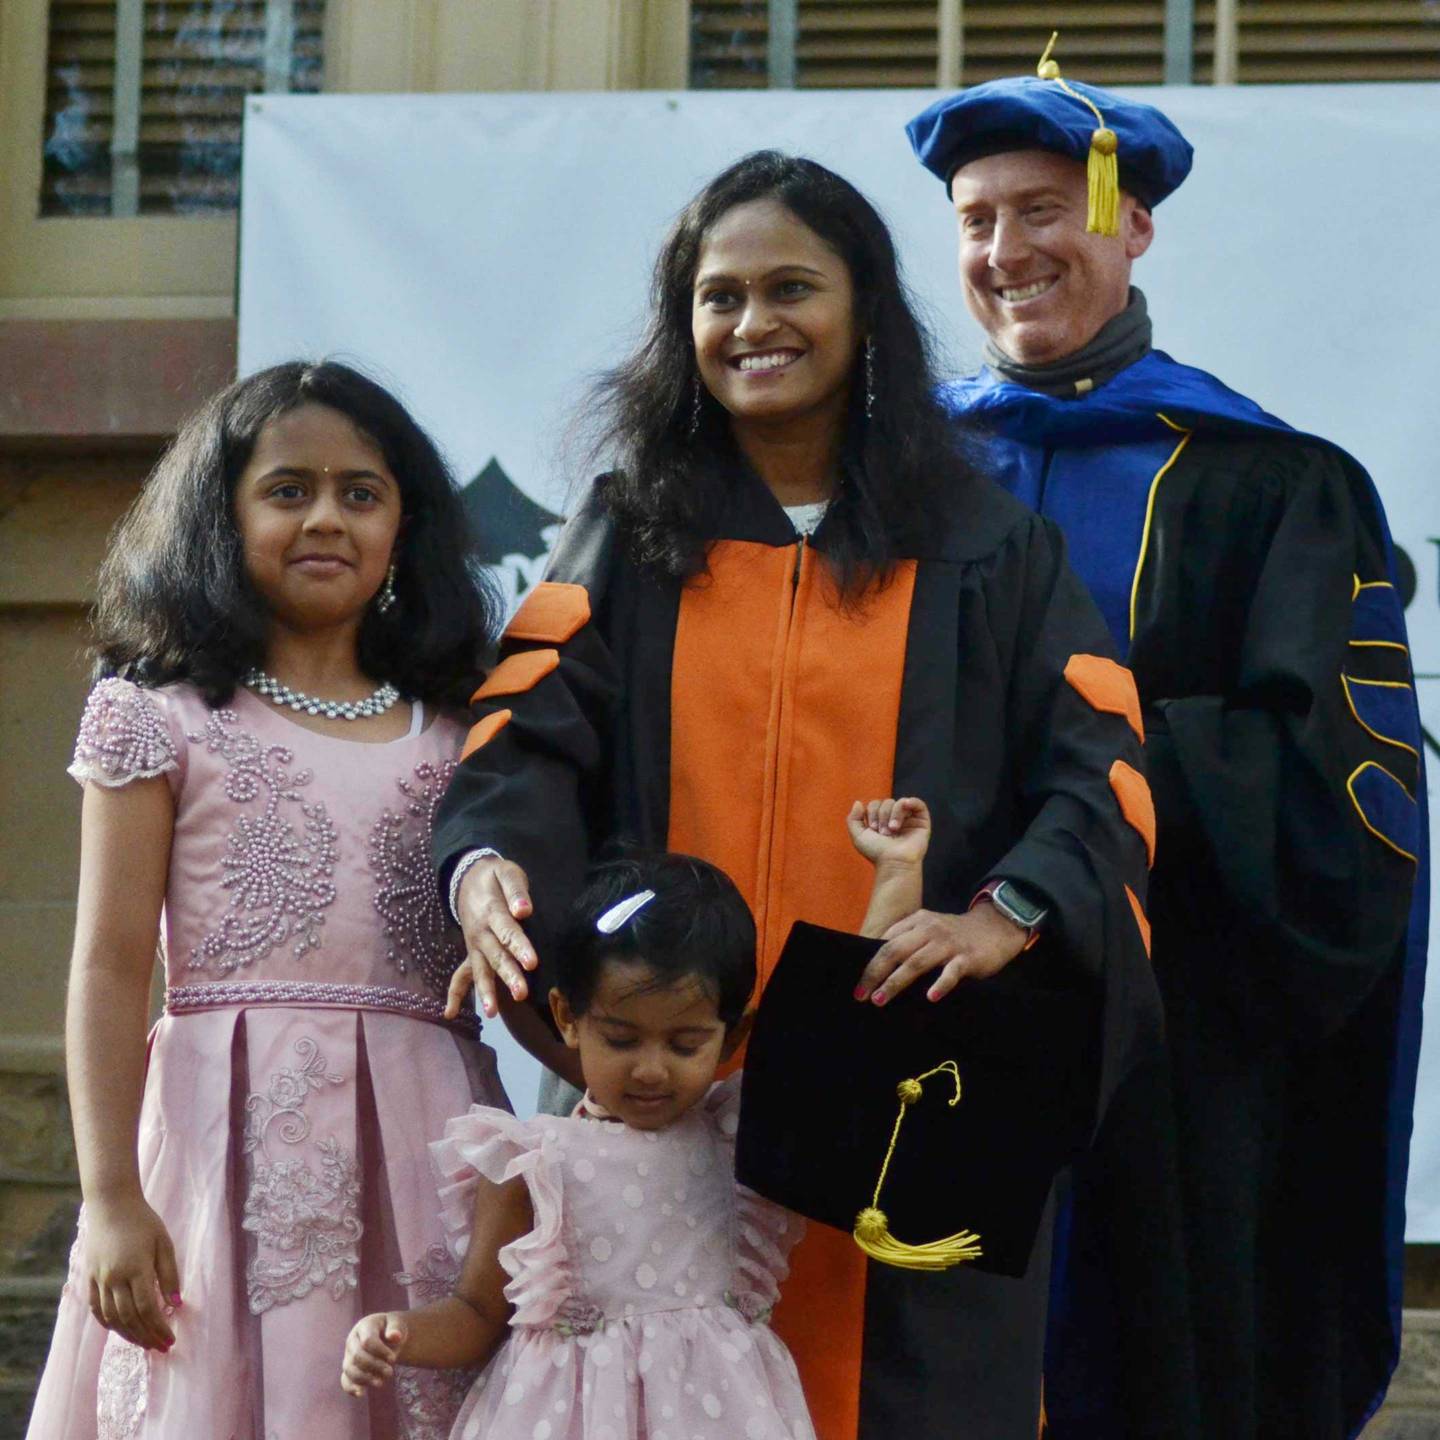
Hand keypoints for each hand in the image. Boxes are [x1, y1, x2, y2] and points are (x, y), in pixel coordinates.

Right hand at [84, 1195, 180, 1351]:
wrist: (111, 1206)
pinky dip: (109, 1323)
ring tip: (144, 1343)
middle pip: (129, 1318)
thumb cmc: (143, 1222)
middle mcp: (114, 1278)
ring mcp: (98, 1280)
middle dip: (146, 1336)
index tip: (170, 1340)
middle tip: (161, 1348)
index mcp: (136, 1269)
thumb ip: (169, 1274)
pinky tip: (120, 1330)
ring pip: (112, 1318)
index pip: (147, 1309)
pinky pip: (96, 1309)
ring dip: (128, 1335)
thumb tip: (177, 1304)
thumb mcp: (164, 1243)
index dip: (158, 1328)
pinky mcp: (88, 1278)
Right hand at [341, 1312, 409, 1395]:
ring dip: (365, 1379)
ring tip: (381, 1383)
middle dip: (374, 1366)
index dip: (380, 1351)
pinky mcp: (349, 1370)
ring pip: (350, 1370)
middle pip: (357, 1357)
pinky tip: (361, 1394)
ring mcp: (348, 1355)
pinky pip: (345, 1380)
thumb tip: (395, 1336)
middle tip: (390, 1372)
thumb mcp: (397, 1324)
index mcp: (364, 1326)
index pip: (367, 1341)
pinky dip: (351, 1388)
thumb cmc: (392, 1328)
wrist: (388, 1335)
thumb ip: (396, 1328)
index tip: (394, 1358)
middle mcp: (352, 1341)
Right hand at [446, 857, 536, 1018]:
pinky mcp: (472, 953)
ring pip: (480, 969)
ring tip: (492, 1012)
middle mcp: (480, 932)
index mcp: (491, 911)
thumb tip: (524, 910)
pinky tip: (449, 1014)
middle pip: (496, 955)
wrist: (466, 877)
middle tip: (521, 993)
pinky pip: (460, 975)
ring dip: (486, 991)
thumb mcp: (506, 872)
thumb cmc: (493, 876)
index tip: (532, 963)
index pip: (507, 931)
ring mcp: (474, 945)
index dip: (519, 947)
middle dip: (508, 975)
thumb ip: (516, 890)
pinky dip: (454, 995)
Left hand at [847, 797, 930, 867]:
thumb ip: (853, 818)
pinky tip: (906, 805)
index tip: (873, 829)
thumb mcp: (858, 836)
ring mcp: (909, 820)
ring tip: (893, 829)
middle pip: (887, 802)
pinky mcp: (922, 822)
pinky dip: (912, 801)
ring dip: (894, 814)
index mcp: (881, 821)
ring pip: (900, 802)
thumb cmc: (877, 852)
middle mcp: (895, 819)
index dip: (872, 812)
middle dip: (883, 815)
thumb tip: (859, 802)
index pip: (875, 804)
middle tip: (883, 833)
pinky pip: (919, 804)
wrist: (893, 862)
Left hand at [855, 905, 1027, 1004]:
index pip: (886, 943)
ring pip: (916, 963)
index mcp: (917, 922)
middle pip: (895, 951)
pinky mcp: (967, 958)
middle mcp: (929, 930)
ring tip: (880, 999)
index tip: (859, 984)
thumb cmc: (955, 934)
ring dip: (896, 982)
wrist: (995, 927)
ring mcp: (948, 944)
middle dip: (875, 974)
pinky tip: (930, 998)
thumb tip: (878, 960)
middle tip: (861, 995)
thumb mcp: (928, 927)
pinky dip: (940, 984)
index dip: (870, 964)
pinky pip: (951, 972)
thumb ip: (906, 938)